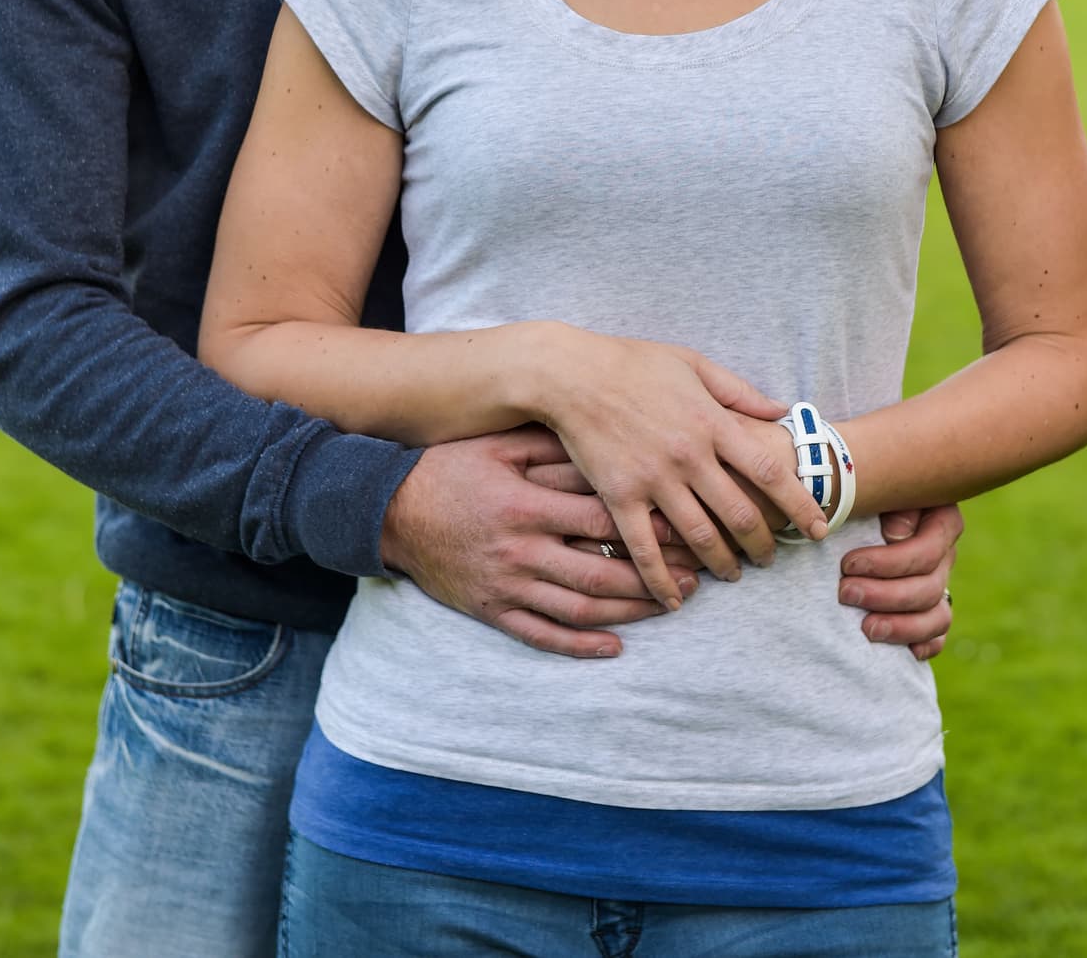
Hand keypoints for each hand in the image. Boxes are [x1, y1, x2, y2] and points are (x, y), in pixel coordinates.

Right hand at [379, 427, 701, 657]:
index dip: (651, 527)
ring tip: (670, 604)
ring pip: (581, 610)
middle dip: (654, 576)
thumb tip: (604, 440)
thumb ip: (551, 448)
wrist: (390, 512)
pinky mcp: (492, 611)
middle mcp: (521, 551)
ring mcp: (506, 586)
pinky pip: (542, 635)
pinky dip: (581, 646)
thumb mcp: (498, 447)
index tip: (689, 526)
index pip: (604, 522)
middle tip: (696, 575)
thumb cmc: (450, 469)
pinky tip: (615, 646)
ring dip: (630, 611)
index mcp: (527, 506)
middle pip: (602, 574)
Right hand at [534, 328, 826, 605]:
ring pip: (701, 536)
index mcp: (712, 422)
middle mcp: (690, 455)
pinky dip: (663, 580)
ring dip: (724, 563)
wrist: (571, 373)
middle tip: (773, 559)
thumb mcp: (692, 363)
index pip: (769, 472)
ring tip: (733, 575)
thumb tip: (781, 410)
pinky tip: (674, 599)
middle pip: (741, 514)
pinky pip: (645, 548)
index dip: (799, 503)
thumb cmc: (632, 362)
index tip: (819, 527)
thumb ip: (739, 391)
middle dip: (764, 544)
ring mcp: (655, 479)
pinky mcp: (620, 495)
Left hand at [838, 502, 961, 660]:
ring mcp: (942, 583)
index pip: (926, 552)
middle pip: (928, 587)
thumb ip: (891, 504)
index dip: (887, 563)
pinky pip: (939, 633)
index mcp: (942, 521)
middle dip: (884, 595)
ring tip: (866, 628)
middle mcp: (946, 555)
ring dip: (901, 626)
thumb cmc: (869, 493)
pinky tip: (906, 652)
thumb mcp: (881, 488)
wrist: (866, 506)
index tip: (847, 564)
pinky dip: (925, 644)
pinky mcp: (932, 607)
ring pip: (938, 616)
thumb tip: (896, 533)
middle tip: (844, 593)